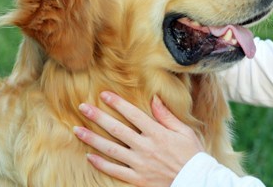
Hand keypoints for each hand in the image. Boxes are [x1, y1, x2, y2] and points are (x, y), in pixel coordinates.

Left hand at [73, 91, 203, 186]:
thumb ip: (167, 116)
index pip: (132, 114)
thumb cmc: (192, 154)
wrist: (195, 180)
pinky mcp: (137, 178)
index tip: (104, 94)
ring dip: (92, 139)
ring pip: (111, 149)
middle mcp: (145, 147)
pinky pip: (115, 170)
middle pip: (117, 129)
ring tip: (78, 130)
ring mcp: (139, 163)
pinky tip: (89, 156)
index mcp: (157, 133)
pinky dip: (101, 164)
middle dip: (98, 117)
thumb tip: (155, 99)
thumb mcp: (184, 131)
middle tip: (83, 107)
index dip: (117, 103)